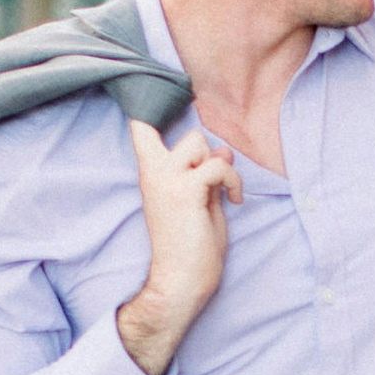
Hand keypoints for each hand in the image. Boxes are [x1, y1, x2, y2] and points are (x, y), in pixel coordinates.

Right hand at [116, 122, 243, 374]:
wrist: (180, 282)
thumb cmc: (189, 248)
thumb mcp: (199, 203)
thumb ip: (206, 174)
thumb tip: (222, 149)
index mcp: (151, 174)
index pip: (141, 127)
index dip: (152, 105)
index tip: (169, 93)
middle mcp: (155, 172)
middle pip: (189, 135)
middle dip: (209, 156)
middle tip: (214, 186)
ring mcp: (168, 180)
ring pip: (200, 143)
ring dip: (219, 167)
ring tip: (222, 194)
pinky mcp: (187, 190)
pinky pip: (219, 166)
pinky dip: (233, 182)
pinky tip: (233, 202)